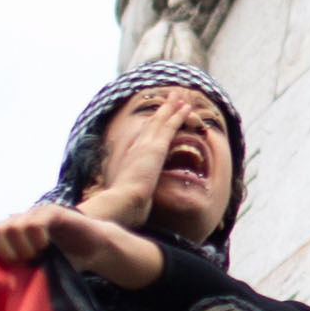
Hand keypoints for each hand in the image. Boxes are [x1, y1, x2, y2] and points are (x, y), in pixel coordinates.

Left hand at [0, 202, 94, 266]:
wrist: (94, 251)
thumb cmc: (62, 264)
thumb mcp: (31, 270)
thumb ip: (10, 270)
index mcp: (8, 235)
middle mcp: (17, 221)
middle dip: (6, 253)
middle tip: (25, 262)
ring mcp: (33, 214)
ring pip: (11, 228)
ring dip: (24, 249)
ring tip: (39, 255)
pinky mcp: (51, 212)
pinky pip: (34, 224)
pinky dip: (38, 240)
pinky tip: (47, 246)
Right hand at [77, 90, 202, 225]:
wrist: (123, 203)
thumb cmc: (123, 209)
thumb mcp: (128, 202)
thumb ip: (132, 201)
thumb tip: (132, 212)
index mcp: (130, 160)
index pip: (142, 139)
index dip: (151, 128)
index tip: (157, 120)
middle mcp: (136, 148)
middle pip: (152, 125)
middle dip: (162, 111)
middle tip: (171, 98)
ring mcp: (146, 146)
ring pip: (161, 121)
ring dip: (171, 108)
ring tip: (180, 98)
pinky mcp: (156, 147)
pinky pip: (170, 126)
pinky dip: (178, 115)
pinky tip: (186, 108)